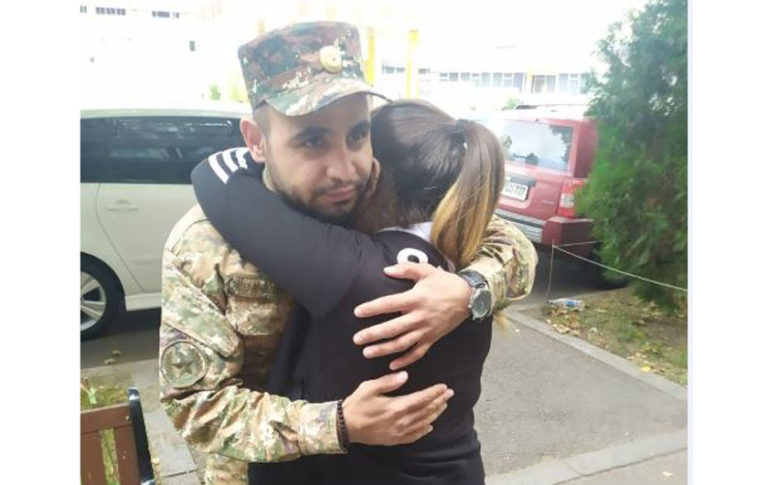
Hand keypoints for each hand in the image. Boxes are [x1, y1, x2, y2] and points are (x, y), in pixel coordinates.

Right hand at [342, 371, 453, 445]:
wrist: (345, 427)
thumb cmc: (357, 405)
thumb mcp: (369, 388)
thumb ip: (388, 381)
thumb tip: (405, 375)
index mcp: (396, 406)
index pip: (421, 398)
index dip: (434, 392)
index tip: (443, 386)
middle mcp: (401, 421)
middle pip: (425, 410)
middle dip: (439, 401)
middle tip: (450, 393)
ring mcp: (399, 432)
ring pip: (423, 423)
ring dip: (435, 413)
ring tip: (444, 405)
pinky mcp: (394, 439)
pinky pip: (414, 436)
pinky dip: (424, 430)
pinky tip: (429, 426)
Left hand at [353, 262, 471, 369]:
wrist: (468, 297)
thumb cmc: (444, 282)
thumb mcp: (426, 271)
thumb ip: (406, 269)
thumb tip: (386, 270)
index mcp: (416, 299)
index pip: (389, 304)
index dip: (372, 308)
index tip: (357, 312)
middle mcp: (419, 316)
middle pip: (392, 328)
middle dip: (373, 334)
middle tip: (356, 339)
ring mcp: (426, 330)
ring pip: (402, 343)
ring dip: (384, 349)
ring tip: (367, 352)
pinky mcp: (432, 339)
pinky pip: (418, 353)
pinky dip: (405, 360)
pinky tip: (392, 365)